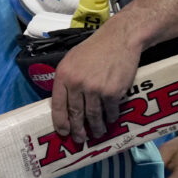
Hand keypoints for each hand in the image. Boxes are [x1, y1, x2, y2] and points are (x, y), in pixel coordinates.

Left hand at [50, 21, 139, 143]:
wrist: (120, 38)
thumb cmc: (95, 48)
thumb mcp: (72, 59)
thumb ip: (66, 79)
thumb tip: (63, 102)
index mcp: (64, 75)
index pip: (57, 104)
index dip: (60, 121)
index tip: (63, 132)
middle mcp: (77, 83)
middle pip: (75, 113)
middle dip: (77, 130)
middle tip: (80, 139)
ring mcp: (95, 89)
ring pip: (93, 116)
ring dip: (96, 127)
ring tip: (98, 133)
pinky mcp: (112, 92)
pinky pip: (110, 111)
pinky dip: (111, 117)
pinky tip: (111, 119)